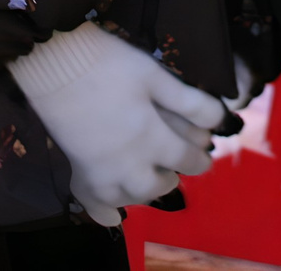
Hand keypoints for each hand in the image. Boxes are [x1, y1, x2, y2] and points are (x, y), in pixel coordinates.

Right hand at [10, 24, 224, 225]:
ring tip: (149, 179)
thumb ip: (190, 101)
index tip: (203, 156)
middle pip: (159, 186)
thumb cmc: (111, 65)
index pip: (186, 160)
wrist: (59, 64)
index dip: (199, 159)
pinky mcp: (78, 171)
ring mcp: (101, 173)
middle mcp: (129, 164)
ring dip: (145, 192)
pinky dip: (105, 213)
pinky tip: (114, 216)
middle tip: (173, 165)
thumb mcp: (156, 76)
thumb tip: (221, 119)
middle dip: (171, 177)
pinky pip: (94, 204)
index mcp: (152, 138)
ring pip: (131, 198)